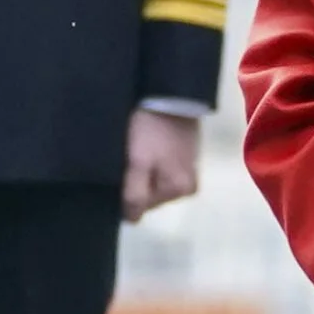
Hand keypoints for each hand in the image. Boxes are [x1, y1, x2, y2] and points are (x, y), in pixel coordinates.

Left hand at [122, 109, 200, 223]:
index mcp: (180, 190)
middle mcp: (189, 186)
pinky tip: (146, 142)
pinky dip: (151, 158)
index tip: (123, 171)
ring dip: (142, 168)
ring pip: (154, 180)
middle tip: (130, 155)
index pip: (141, 206)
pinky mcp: (187, 153)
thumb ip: (134, 195)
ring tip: (138, 147)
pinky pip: (161, 166)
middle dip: (135, 179)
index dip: (126, 190)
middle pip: (149, 193)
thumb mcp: (138, 163)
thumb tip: (131, 220)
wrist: (170, 92)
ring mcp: (190, 169)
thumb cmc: (150, 129)